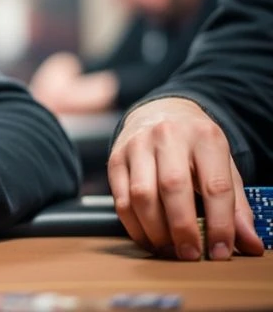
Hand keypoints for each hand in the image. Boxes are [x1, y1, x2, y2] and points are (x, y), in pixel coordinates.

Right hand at [108, 98, 263, 260]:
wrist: (160, 112)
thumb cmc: (195, 146)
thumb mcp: (223, 166)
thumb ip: (237, 206)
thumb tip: (250, 245)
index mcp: (204, 137)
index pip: (215, 186)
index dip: (220, 224)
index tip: (220, 252)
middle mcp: (168, 136)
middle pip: (173, 187)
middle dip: (183, 228)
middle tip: (190, 254)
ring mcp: (137, 145)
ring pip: (142, 195)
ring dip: (156, 231)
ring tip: (169, 250)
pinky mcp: (116, 158)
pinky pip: (121, 199)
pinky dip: (134, 227)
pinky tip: (149, 238)